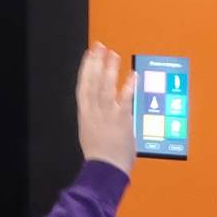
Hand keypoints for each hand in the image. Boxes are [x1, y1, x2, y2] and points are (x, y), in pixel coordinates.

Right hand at [76, 44, 136, 172]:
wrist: (105, 170)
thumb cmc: (100, 157)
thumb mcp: (92, 134)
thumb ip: (97, 119)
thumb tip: (103, 110)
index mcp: (85, 115)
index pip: (83, 87)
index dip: (86, 69)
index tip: (89, 55)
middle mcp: (94, 112)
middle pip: (94, 82)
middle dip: (96, 62)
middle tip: (100, 46)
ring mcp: (108, 115)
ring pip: (106, 87)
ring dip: (110, 69)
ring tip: (114, 55)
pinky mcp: (121, 120)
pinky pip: (125, 99)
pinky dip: (128, 86)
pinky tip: (132, 74)